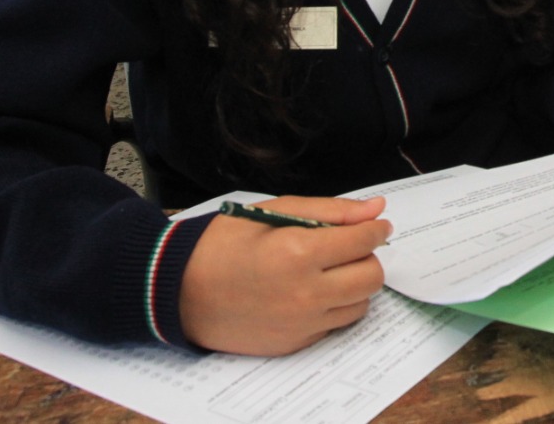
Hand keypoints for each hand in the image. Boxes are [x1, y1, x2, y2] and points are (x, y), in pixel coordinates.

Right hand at [179, 195, 390, 354]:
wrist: (177, 290)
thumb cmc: (223, 244)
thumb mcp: (276, 212)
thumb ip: (331, 211)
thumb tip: (375, 209)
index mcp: (298, 253)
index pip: (364, 242)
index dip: (376, 229)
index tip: (375, 226)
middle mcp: (304, 294)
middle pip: (371, 277)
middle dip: (367, 258)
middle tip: (349, 248)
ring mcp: (300, 324)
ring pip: (359, 305)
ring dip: (353, 285)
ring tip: (328, 271)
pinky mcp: (293, 344)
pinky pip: (334, 325)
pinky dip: (333, 308)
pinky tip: (309, 293)